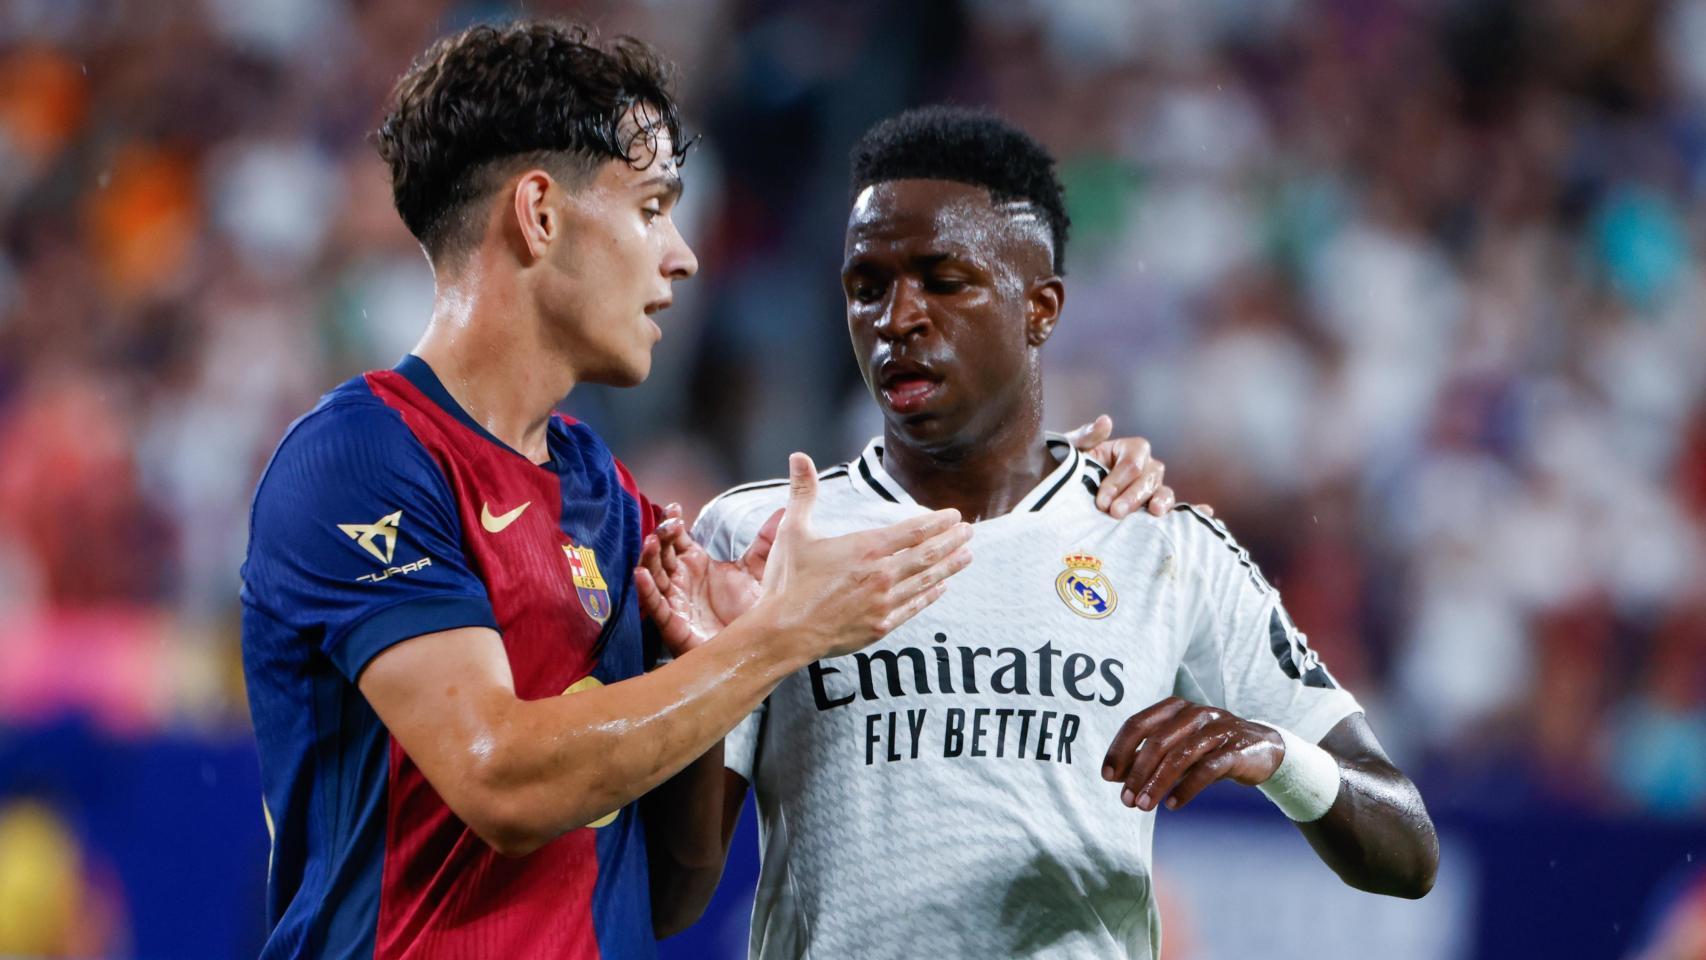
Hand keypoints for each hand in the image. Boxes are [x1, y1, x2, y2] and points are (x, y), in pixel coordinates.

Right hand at [635, 503, 781, 657]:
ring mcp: (675, 600)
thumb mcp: (758, 571)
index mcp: (697, 563)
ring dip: (649, 557)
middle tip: (668, 524)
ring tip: (651, 541)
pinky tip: (641, 574)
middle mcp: (682, 578)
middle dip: (662, 536)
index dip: (673, 522)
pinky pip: (655, 605)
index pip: (679, 538)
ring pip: (654, 574)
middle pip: (663, 552)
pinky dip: (646, 590)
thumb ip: (766, 543)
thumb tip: (782, 514)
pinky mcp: (673, 623)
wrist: (753, 648)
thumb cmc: (748, 611)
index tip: (675, 508)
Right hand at [761, 452, 972, 658]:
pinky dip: (931, 595)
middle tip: (970, 532)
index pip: (914, 530)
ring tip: (968, 556)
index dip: (938, 521)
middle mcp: (881, 574)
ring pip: (926, 580)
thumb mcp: (792, 531)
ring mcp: (884, 602)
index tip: (954, 515)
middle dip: (952, 542)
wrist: (784, 632)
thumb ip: (802, 492)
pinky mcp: (881, 626)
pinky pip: (914, 607)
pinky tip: (942, 587)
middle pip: (928, 554)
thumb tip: (798, 456)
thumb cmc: (787, 581)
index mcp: (865, 548)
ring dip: (950, 566)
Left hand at [1065, 415, 1212, 519]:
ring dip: (1161, 502)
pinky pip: (1177, 509)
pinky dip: (1194, 511)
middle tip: (1114, 513)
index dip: (1119, 480)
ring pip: (1163, 492)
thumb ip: (1085, 437)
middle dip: (1133, 496)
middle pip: (1150, 478)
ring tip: (1153, 514)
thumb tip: (1106, 420)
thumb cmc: (1065, 471)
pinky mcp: (1153, 510)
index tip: (1101, 499)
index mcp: (1128, 450)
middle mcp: (1145, 467)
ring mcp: (1152, 489)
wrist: (1060, 497)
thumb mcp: (1069, 451)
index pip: (1133, 461)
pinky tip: (1206, 514)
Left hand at [1101, 697, 1282, 811]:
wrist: (1262, 749)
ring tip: (1143, 806)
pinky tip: (1173, 805)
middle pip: (1157, 741)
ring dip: (1157, 783)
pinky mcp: (1236, 749)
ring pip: (1180, 755)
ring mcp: (1217, 729)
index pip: (1138, 724)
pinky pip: (1206, 769)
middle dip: (1137, 772)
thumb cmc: (1210, 748)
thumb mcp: (1178, 748)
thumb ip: (1149, 757)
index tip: (1107, 776)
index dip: (1119, 749)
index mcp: (1175, 708)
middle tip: (1126, 800)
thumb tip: (1116, 776)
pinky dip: (1186, 788)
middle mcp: (1194, 713)